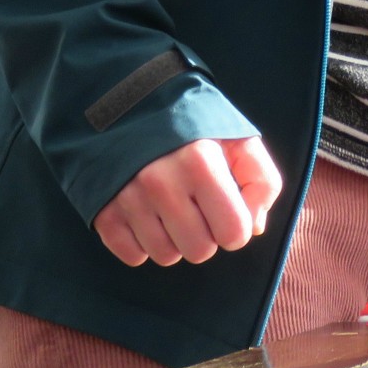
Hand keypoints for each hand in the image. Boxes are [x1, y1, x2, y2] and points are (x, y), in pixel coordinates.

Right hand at [93, 137, 282, 267]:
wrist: (133, 110)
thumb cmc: (195, 129)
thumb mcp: (239, 140)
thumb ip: (262, 180)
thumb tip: (254, 227)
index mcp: (201, 163)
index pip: (234, 233)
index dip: (237, 229)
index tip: (229, 212)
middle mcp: (162, 183)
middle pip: (200, 251)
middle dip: (206, 236)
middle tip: (199, 208)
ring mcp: (129, 198)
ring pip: (166, 257)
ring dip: (175, 240)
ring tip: (173, 208)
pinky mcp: (105, 212)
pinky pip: (133, 256)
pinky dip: (144, 244)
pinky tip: (148, 216)